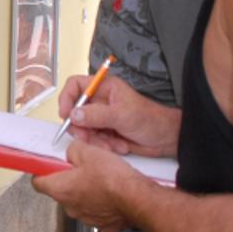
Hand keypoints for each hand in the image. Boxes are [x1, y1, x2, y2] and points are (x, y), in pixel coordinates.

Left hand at [30, 141, 142, 231]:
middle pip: (60, 190)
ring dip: (86, 190)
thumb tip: (72, 150)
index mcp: (61, 189)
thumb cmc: (114, 181)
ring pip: (79, 200)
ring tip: (99, 178)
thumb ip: (73, 149)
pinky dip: (101, 201)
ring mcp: (86, 217)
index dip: (41, 171)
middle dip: (67, 178)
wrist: (138, 200)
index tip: (45, 165)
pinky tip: (110, 191)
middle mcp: (70, 207)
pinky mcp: (103, 223)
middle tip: (79, 166)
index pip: (37, 182)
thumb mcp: (88, 152)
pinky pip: (97, 209)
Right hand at [57, 74, 180, 157]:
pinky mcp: (105, 132)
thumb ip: (96, 115)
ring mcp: (102, 118)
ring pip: (83, 129)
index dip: (67, 98)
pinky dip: (102, 146)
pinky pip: (93, 140)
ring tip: (112, 143)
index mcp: (104, 87)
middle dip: (81, 127)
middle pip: (75, 111)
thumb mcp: (122, 115)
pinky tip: (118, 146)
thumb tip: (74, 115)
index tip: (66, 114)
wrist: (166, 139)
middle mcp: (100, 101)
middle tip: (87, 137)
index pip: (75, 86)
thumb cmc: (151, 120)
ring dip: (95, 140)